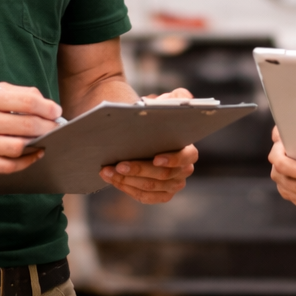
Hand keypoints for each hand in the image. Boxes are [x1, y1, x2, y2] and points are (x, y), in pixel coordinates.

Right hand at [0, 84, 62, 174]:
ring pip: (18, 147)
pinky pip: (7, 166)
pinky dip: (25, 162)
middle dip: (47, 127)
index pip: (26, 102)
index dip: (47, 107)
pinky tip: (33, 155)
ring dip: (37, 144)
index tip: (56, 111)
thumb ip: (16, 93)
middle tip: (56, 127)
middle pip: (26, 126)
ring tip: (45, 140)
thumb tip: (44, 103)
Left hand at [100, 87, 197, 202]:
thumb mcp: (165, 104)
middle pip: (162, 175)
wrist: (138, 134)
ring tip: (107, 170)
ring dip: (127, 180)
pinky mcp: (159, 195)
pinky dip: (126, 188)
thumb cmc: (153, 118)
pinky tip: (111, 178)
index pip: (185, 158)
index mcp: (189, 151)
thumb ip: (178, 98)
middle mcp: (183, 171)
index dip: (172, 160)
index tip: (155, 158)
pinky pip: (143, 196)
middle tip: (118, 164)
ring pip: (149, 187)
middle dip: (139, 169)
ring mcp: (172, 185)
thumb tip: (186, 99)